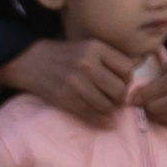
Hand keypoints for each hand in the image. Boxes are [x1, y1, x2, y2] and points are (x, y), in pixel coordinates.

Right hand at [0, 35, 136, 125]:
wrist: (32, 61)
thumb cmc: (66, 55)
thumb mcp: (89, 46)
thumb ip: (110, 58)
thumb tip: (135, 73)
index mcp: (96, 49)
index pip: (127, 69)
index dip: (127, 78)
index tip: (121, 81)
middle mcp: (87, 65)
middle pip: (119, 89)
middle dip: (120, 97)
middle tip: (116, 98)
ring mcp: (76, 84)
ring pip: (107, 105)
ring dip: (111, 109)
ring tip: (108, 106)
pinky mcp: (66, 99)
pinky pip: (92, 115)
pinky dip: (102, 120)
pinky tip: (105, 120)